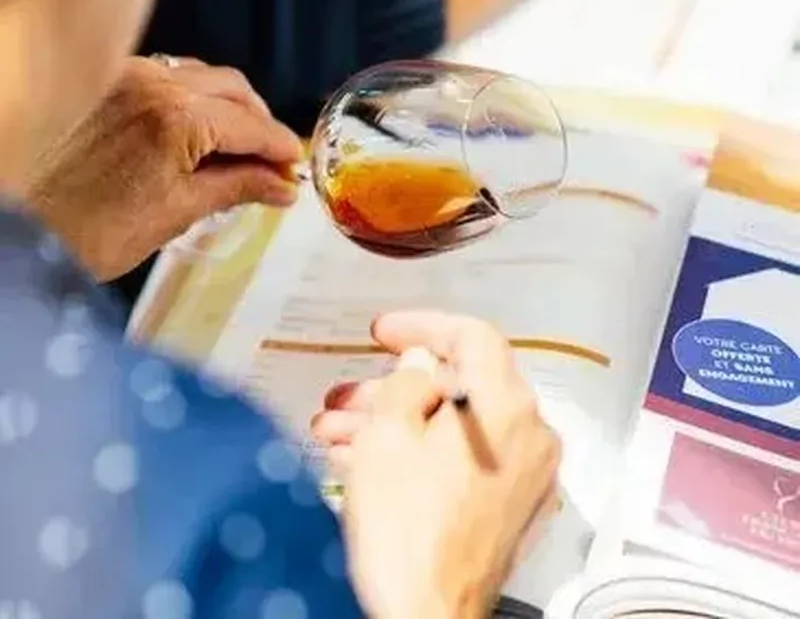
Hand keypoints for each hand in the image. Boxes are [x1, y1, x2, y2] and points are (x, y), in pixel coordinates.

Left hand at [27, 57, 302, 280]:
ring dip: (229, 106)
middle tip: (273, 161)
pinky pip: (166, 76)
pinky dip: (193, 98)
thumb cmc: (90, 232)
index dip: (281, 147)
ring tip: (237, 147)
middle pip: (235, 87)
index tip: (296, 168)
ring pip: (201, 76)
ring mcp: (125, 76)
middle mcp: (153, 82)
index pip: (252, 124)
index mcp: (177, 117)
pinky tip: (194, 130)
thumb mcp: (177, 212)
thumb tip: (283, 187)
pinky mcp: (103, 81)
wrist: (15, 224)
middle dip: (260, 122)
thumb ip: (237, 188)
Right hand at [319, 311, 560, 618]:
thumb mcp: (388, 433)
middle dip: (394, 388)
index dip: (422, 325)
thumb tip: (418, 366)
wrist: (424, 618)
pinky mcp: (511, 508)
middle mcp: (530, 436)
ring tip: (341, 433)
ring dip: (398, 423)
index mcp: (506, 407)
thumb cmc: (408, 533)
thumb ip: (406, 380)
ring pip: (455, 426)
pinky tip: (370, 461)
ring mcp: (525, 476)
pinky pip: (465, 459)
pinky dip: (422, 452)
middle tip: (349, 395)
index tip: (385, 331)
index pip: (472, 337)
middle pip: (460, 385)